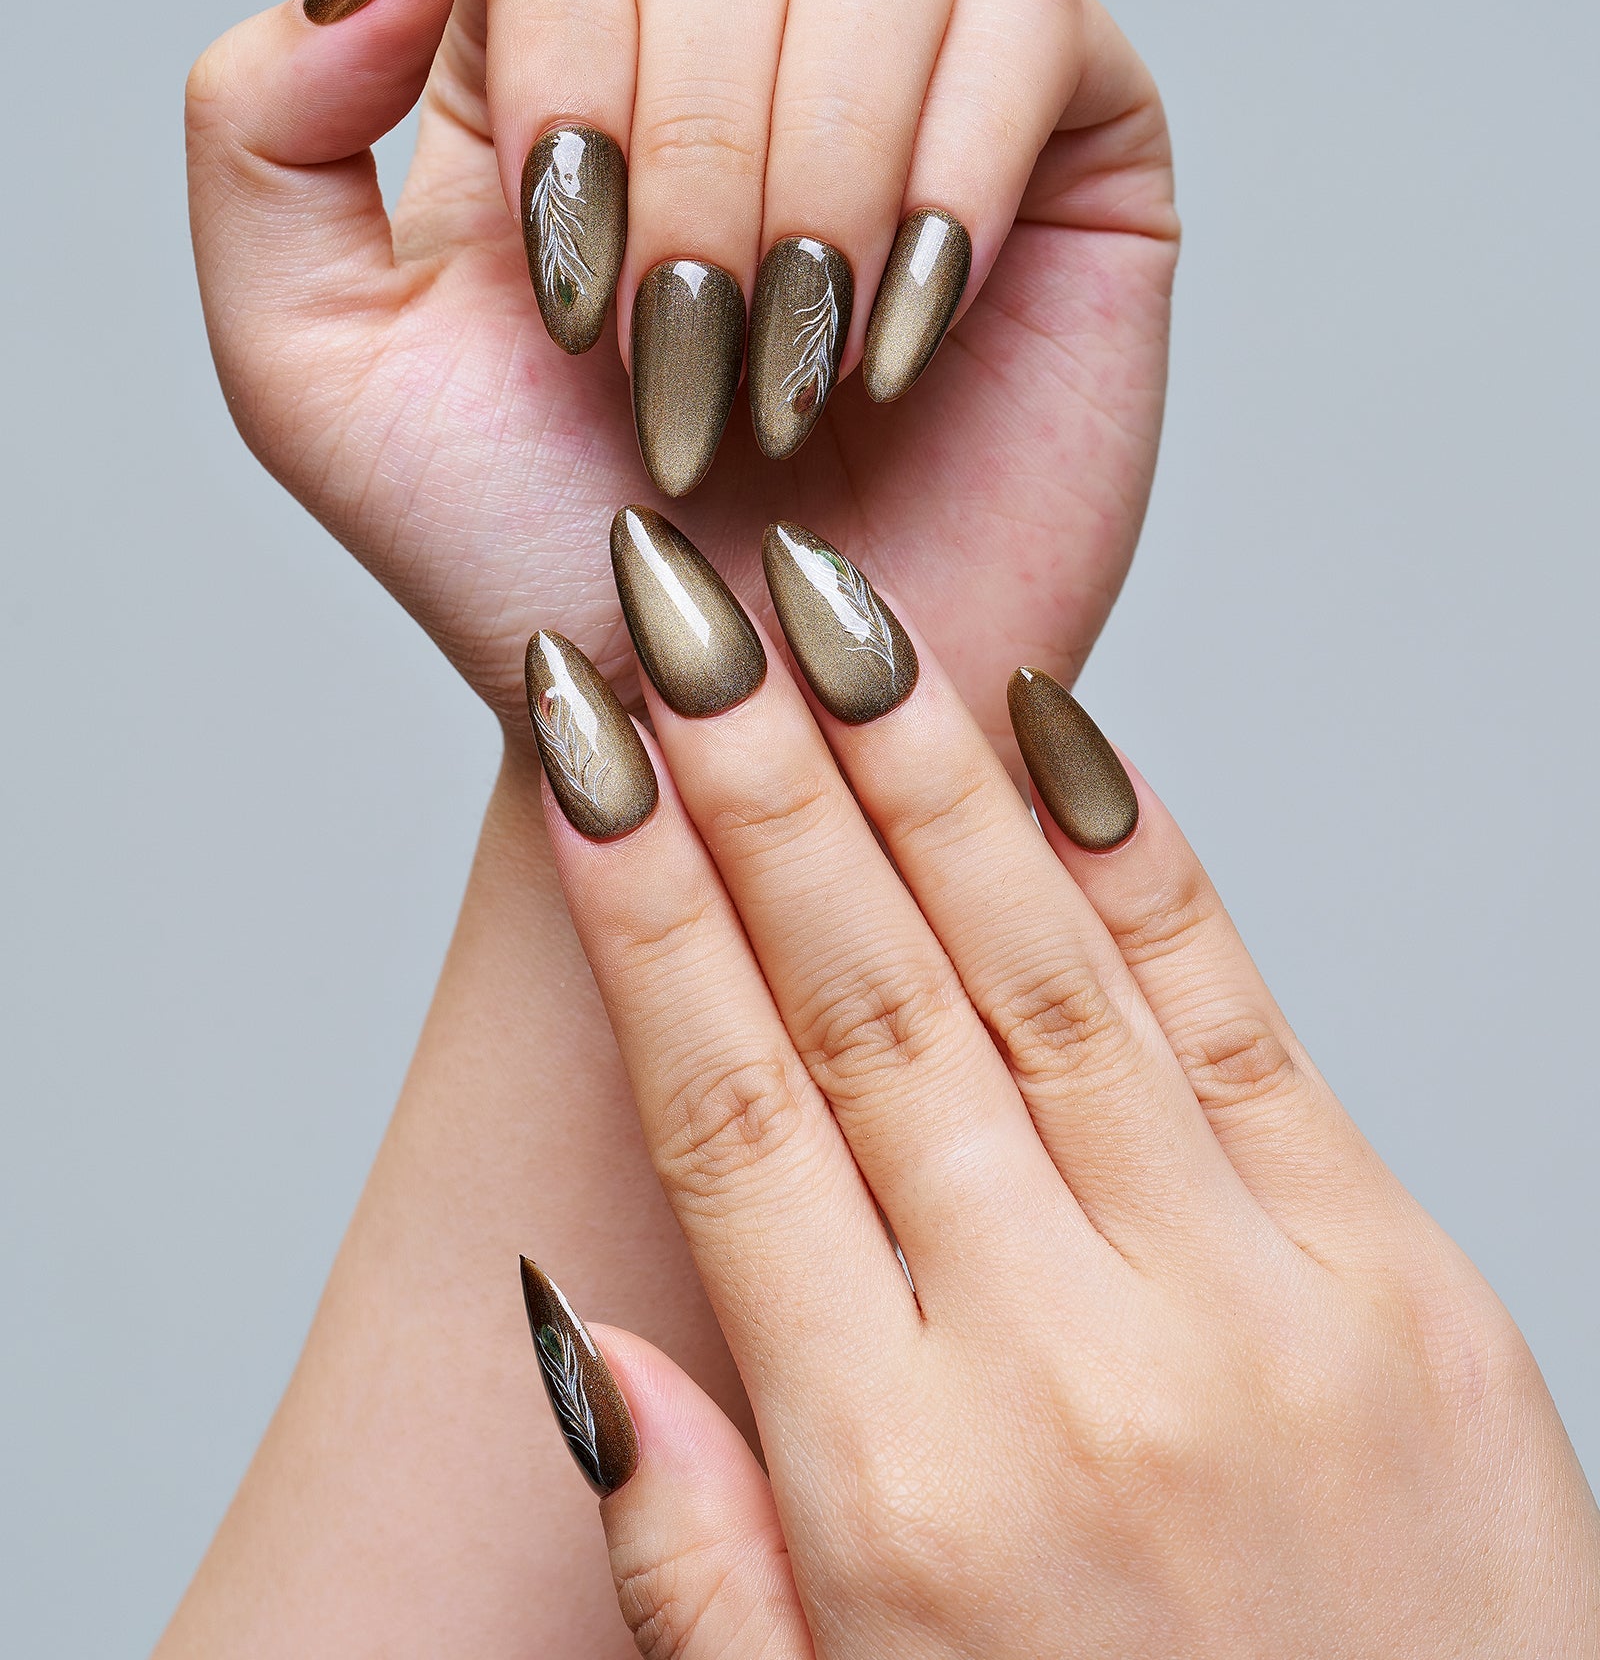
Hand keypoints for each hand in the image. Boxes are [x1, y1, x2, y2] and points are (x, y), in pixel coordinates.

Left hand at [185, 0, 1174, 746]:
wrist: (739, 715)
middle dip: (695, 182)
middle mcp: (736, 38)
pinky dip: (955, 180)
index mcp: (563, 55)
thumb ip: (261, 132)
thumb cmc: (544, 561)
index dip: (569, 66)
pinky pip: (1029, 26)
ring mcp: (906, 78)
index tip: (570, 304)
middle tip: (683, 388)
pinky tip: (903, 347)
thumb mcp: (314, 370)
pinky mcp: (1061, 140)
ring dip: (819, 183)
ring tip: (792, 376)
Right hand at [520, 511, 1599, 1656]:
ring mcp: (1250, 1306)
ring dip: (918, 775)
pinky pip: (1240, 1019)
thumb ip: (701, 1555)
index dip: (642, 909)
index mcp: (893, 1488)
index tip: (583, 747)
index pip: (729, 1113)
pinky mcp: (1401, 1279)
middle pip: (869, 1005)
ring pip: (1041, 975)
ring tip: (831, 618)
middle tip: (682, 611)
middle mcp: (1064, 1365)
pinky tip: (1048, 730)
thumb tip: (578, 1337)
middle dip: (756, 782)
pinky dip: (1135, 859)